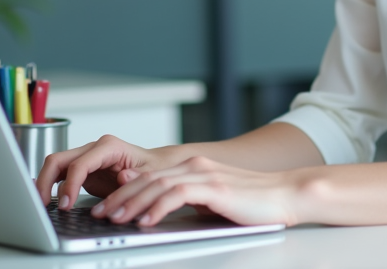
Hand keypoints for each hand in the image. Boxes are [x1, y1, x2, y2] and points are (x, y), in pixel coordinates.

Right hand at [35, 134, 172, 208]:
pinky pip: (60, 174)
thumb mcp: (150, 175)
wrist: (155, 167)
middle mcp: (94, 148)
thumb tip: (123, 178)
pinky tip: (46, 200)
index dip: (69, 185)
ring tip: (41, 205)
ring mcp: (86, 157)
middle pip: (59, 159)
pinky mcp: (82, 169)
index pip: (80, 164)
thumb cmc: (153, 169)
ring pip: (55, 165)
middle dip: (45, 181)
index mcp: (109, 147)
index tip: (66, 205)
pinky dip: (50, 186)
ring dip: (44, 184)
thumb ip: (136, 178)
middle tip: (42, 205)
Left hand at [89, 155, 300, 226]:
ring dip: (133, 203)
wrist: (286, 195)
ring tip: (116, 219)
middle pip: (148, 178)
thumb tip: (158, 206)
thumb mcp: (212, 199)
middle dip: (120, 197)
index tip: (106, 207)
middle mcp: (196, 166)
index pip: (149, 176)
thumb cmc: (253, 203)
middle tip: (100, 214)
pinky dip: (158, 207)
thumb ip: (186, 197)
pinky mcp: (216, 188)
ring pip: (158, 185)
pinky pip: (178, 194)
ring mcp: (206, 175)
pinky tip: (146, 221)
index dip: (124, 192)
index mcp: (194, 167)